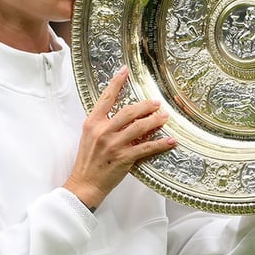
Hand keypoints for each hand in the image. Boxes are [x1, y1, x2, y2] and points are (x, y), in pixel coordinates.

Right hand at [64, 66, 175, 209]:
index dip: (117, 82)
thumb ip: (104, 124)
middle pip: (129, 111)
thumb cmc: (88, 161)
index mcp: (93, 123)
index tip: (125, 71)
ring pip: (139, 127)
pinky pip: (146, 147)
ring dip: (155, 121)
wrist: (84, 183)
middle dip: (146, 105)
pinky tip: (170, 140)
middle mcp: (103, 131)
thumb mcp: (90, 137)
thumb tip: (125, 115)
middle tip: (156, 102)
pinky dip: (160, 143)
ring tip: (165, 116)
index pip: (106, 98)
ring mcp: (113, 145)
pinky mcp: (124, 158)